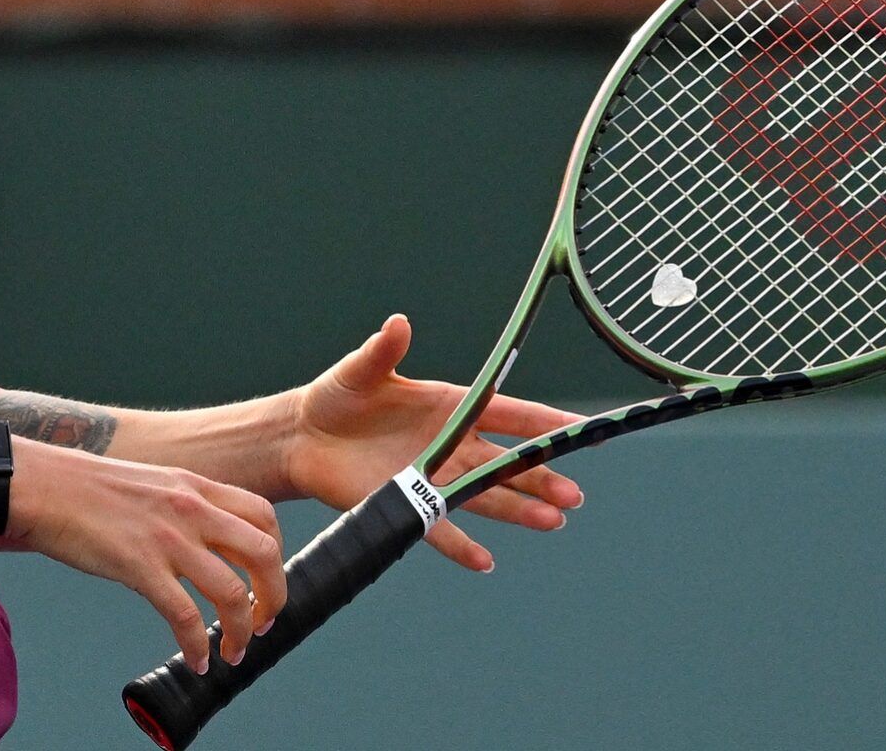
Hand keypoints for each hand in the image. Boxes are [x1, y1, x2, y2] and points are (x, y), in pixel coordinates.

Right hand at [2, 438, 285, 675]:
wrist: (42, 484)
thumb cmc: (87, 487)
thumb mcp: (153, 482)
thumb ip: (185, 505)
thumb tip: (205, 540)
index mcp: (197, 485)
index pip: (264, 516)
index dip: (277, 554)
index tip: (266, 582)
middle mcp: (192, 508)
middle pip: (263, 553)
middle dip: (273, 595)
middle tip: (263, 623)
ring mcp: (168, 538)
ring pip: (232, 592)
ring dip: (241, 631)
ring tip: (233, 651)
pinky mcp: (139, 567)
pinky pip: (185, 617)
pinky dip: (198, 646)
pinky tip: (196, 659)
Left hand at [284, 314, 584, 571]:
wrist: (303, 437)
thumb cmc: (337, 395)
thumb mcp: (359, 370)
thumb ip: (382, 351)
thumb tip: (397, 323)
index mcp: (448, 405)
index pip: (506, 411)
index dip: (544, 420)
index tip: (581, 429)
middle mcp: (450, 444)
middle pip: (506, 462)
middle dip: (541, 477)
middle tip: (573, 496)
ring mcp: (432, 477)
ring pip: (484, 496)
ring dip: (517, 510)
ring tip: (551, 522)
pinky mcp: (406, 503)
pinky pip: (439, 528)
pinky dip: (459, 544)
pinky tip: (484, 561)